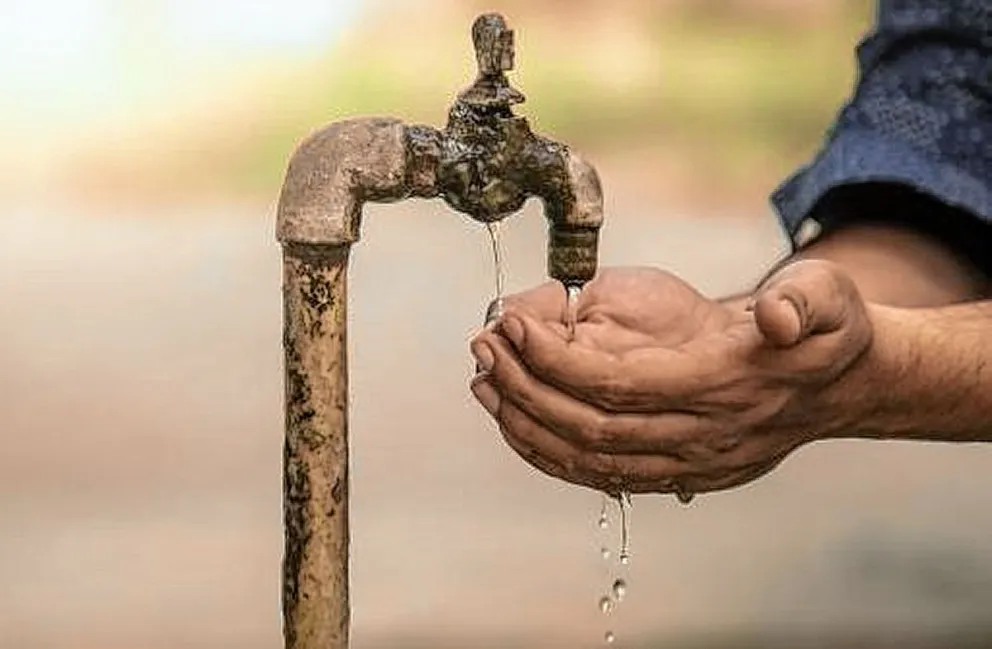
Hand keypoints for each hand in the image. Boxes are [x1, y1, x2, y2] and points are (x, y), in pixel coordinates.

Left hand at [469, 261, 873, 496]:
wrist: (834, 386)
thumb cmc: (821, 329)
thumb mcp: (825, 297)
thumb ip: (803, 302)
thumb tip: (775, 317)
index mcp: (725, 384)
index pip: (620, 385)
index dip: (557, 360)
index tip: (513, 324)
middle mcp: (703, 434)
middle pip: (591, 428)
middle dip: (525, 390)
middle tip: (483, 348)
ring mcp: (690, 462)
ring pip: (588, 460)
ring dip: (526, 425)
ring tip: (483, 382)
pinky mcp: (680, 473)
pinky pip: (600, 474)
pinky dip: (550, 452)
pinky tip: (516, 420)